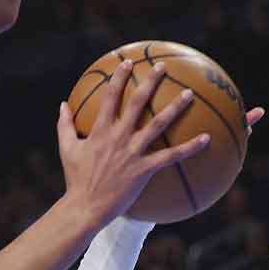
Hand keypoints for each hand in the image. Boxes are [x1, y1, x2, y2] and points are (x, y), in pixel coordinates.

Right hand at [56, 59, 210, 228]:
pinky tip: (206, 138)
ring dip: (174, 108)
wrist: (85, 206)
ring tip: (189, 93)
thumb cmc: (75, 178)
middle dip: (150, 82)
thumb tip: (62, 104)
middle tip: (163, 66)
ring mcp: (132, 152)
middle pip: (137, 103)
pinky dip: (190, 148)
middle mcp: (118, 137)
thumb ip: (65, 125)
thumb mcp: (67, 148)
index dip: (119, 77)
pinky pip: (171, 156)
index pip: (110, 97)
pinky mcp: (144, 169)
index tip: (128, 62)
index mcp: (100, 131)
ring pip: (158, 125)